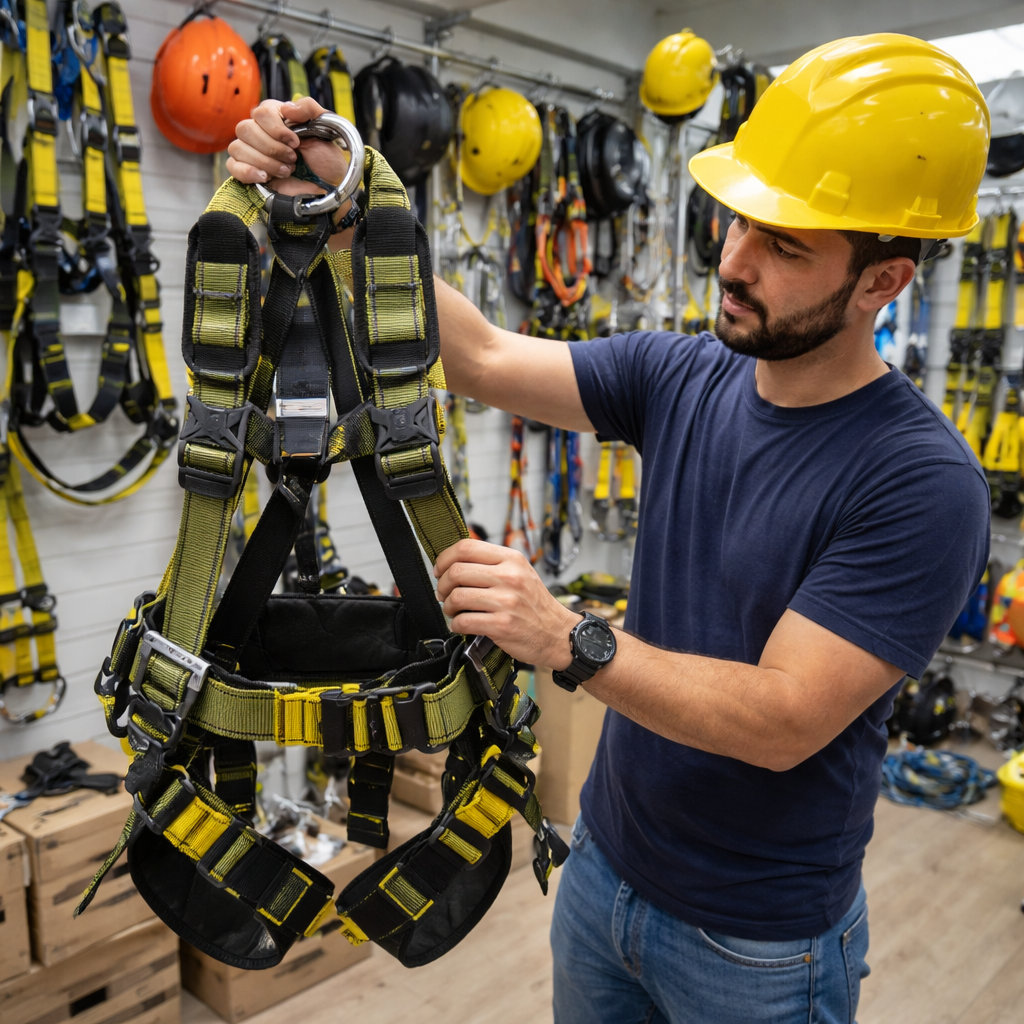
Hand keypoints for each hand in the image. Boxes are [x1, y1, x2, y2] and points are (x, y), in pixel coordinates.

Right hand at [227, 97, 348, 196]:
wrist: (327, 187)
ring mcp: (253, 152)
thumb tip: (287, 108)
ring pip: (238, 148)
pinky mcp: (250, 172)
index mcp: (275, 117)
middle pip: (245, 129)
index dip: (276, 129)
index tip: (295, 142)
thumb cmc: (326, 158)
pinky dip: (247, 171)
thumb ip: (309, 108)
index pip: (260, 112)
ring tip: (286, 171)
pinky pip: (232, 166)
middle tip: (292, 159)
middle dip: (271, 147)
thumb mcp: (325, 126)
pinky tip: (265, 177)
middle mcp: (261, 132)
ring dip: (265, 162)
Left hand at [434, 539, 579, 668]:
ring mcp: (506, 602)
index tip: (440, 570)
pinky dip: (455, 624)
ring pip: (457, 597)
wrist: (557, 633)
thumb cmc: (534, 603)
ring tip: (453, 610)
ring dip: (448, 606)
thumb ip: (492, 564)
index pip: (466, 547)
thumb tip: (454, 562)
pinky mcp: (502, 625)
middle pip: (457, 571)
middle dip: (443, 585)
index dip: (445, 558)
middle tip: (444, 593)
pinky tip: (461, 624)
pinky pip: (463, 621)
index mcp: (511, 559)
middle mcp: (509, 577)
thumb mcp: (520, 572)